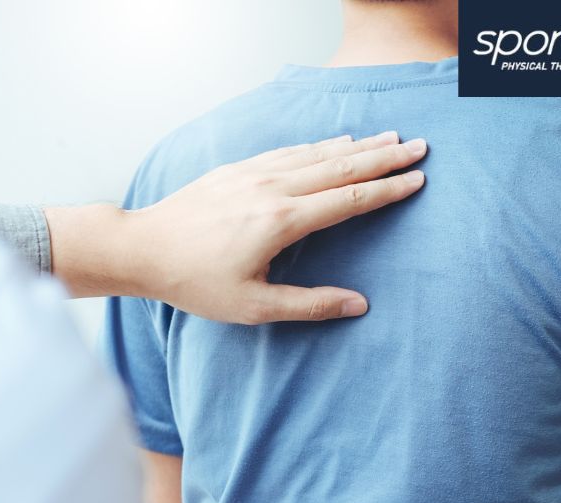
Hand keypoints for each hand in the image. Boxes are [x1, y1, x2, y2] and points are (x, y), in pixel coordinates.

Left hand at [47, 132, 426, 321]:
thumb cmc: (196, 283)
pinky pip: (289, 151)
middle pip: (340, 166)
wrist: (143, 249)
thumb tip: (358, 305)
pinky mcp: (237, 169)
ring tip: (387, 137)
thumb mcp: (254, 307)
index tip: (416, 179)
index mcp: (281, 221)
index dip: (386, 190)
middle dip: (383, 157)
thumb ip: (310, 304)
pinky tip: (334, 142)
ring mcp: (253, 173)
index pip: (348, 200)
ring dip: (356, 144)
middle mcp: (272, 188)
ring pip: (316, 153)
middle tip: (418, 146)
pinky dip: (319, 145)